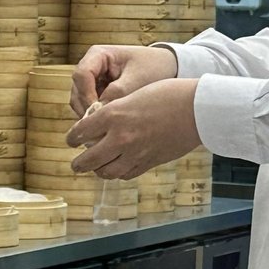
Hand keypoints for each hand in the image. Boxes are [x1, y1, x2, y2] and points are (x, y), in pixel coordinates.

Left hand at [66, 79, 200, 179]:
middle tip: (76, 163)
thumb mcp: (132, 96)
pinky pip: (125, 174)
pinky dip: (118, 172)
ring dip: (98, 170)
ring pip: (105, 172)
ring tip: (96, 167)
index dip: (72, 138)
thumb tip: (97, 126)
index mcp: (112, 115)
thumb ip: (113, 112)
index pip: (79, 133)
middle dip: (78, 163)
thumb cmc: (167, 94)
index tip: (71, 140)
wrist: (197, 108)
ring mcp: (134, 153)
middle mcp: (120, 137)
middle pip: (87, 160)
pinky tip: (118, 167)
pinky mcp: (149, 163)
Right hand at [70, 43, 177, 117]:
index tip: (98, 112)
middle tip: (101, 126)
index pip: (81, 75)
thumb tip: (98, 113)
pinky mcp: (96, 92)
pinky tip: (109, 125)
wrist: (166, 67)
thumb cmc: (153, 67)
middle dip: (87, 108)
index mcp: (98, 55)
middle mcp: (91, 66)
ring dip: (90, 115)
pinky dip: (96, 117)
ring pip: (80, 101)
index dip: (86, 94)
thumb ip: (117, 93)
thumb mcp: (137, 79)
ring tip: (107, 127)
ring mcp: (92, 80)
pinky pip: (88, 107)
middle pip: (77, 90)